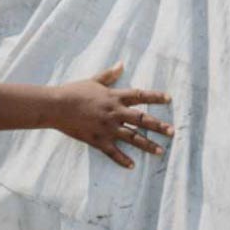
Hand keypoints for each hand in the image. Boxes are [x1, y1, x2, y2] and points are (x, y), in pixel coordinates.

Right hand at [56, 62, 172, 168]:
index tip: (169, 99)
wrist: (56, 106)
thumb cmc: (74, 91)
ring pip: (132, 138)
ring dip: (147, 145)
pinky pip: (113, 152)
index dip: (155, 97)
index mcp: (114, 97)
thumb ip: (109, 75)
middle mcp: (115, 113)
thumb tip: (122, 64)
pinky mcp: (97, 140)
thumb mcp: (93, 80)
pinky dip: (122, 159)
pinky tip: (132, 166)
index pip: (140, 96)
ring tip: (161, 151)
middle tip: (172, 132)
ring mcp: (107, 128)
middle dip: (158, 126)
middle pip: (142, 120)